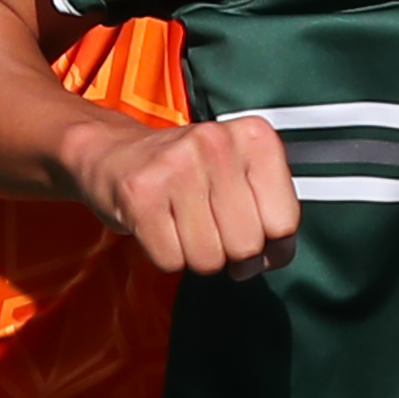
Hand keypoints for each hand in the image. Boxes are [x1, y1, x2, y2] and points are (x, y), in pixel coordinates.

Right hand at [66, 115, 300, 278]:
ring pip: (209, 258)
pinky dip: (167, 256)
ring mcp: (177, 166)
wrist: (113, 154)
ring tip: (184, 226)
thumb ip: (270, 210)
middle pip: (247, 245)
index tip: (254, 236)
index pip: (285, 222)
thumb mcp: (239, 174)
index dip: (272, 245)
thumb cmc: (186, 172)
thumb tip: (275, 258)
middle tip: (214, 235)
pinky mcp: (141, 194)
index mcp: (254, 137)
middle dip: (232, 255)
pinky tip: (161, 227)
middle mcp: (217, 143)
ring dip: (196, 256)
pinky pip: (172, 260)